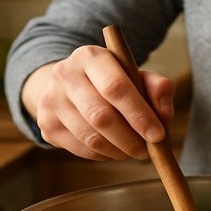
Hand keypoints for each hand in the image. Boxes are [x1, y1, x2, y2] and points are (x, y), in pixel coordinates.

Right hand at [23, 45, 175, 160]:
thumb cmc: (111, 80)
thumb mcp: (136, 75)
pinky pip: (81, 149)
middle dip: (130, 139)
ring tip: (133, 150)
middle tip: (147, 151)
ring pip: (91, 137)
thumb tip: (165, 114)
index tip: (157, 135)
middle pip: (101, 116)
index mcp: (91, 56)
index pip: (116, 87)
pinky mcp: (46, 123)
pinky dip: (103, 155)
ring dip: (118, 151)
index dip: (139, 114)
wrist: (69, 84)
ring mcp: (51, 100)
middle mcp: (65, 74)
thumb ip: (157, 88)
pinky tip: (114, 149)